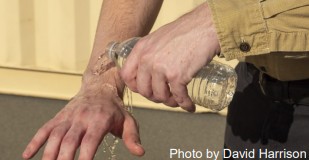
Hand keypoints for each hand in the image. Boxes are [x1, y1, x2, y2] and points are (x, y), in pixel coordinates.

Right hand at [22, 71, 143, 159]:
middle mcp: (82, 118)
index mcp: (100, 120)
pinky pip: (44, 129)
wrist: (100, 87)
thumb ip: (132, 137)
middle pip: (70, 141)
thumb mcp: (128, 120)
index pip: (91, 141)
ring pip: (55, 136)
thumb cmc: (115, 109)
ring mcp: (68, 117)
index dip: (85, 156)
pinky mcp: (59, 117)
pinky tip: (28, 155)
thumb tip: (140, 152)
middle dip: (64, 159)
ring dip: (48, 153)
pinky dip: (35, 142)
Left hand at [120, 3, 219, 111]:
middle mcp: (147, 59)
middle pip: (143, 90)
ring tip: (177, 100)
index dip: (135, 86)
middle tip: (164, 96)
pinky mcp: (177, 76)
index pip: (126, 75)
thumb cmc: (186, 31)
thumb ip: (151, 52)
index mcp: (141, 49)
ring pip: (160, 96)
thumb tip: (149, 70)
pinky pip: (178, 97)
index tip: (144, 89)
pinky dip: (185, 104)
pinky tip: (189, 105)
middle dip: (154, 97)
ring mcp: (161, 68)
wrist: (205, 26)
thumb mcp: (159, 38)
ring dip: (170, 102)